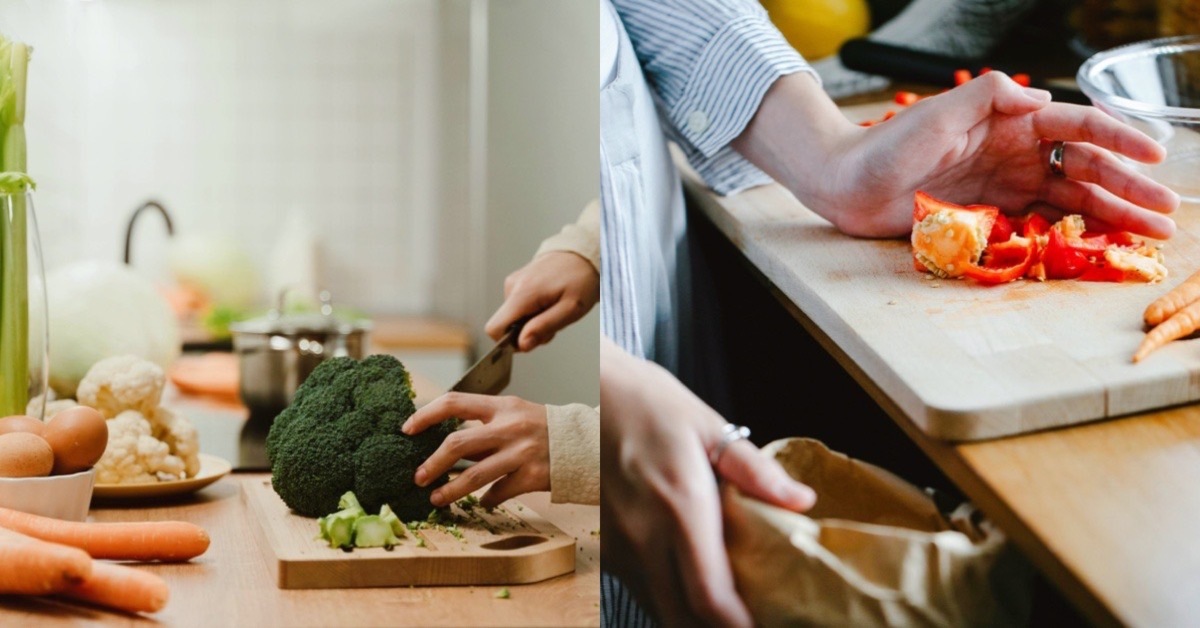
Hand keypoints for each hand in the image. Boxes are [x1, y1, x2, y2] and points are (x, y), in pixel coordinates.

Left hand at [402, 392, 548, 508]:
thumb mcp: (514, 414)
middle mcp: (509, 427)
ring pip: (474, 476)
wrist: (584, 442)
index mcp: (501, 406)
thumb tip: (444, 441)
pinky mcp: (532, 477)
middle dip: (432, 464)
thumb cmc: (543, 428)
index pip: (454, 402)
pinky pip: (498, 494)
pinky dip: (486, 500)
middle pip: (457, 444)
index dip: (426, 415)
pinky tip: (482, 503)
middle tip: (418, 477)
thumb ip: (484, 425)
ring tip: (436, 499)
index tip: (407, 429)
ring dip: (450, 490)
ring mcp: (521, 453)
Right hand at [485, 251, 599, 351]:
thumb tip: (521, 344)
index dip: (509, 342)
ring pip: (514, 317)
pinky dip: (534, 311)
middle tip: (554, 322)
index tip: (533, 339)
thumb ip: (544, 327)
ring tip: (555, 309)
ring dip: (534, 321)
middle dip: (528, 332)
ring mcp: (514, 282)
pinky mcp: (518, 282)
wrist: (584, 254)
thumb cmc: (581, 280)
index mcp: (522, 294)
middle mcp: (512, 286)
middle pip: (507, 325)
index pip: (494, 328)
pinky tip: (550, 302)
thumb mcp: (570, 309)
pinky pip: (518, 307)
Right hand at [600, 338, 815, 627]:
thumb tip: (801, 501)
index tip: (764, 626)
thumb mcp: (707, 425)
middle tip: (749, 619)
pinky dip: (668, 598)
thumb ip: (754, 470)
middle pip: (682, 618)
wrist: (582, 390)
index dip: (739, 626)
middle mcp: (644, 535)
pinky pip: (639, 588)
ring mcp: (618, 544)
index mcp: (680, 505)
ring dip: (691, 617)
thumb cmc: (646, 402)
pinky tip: (690, 585)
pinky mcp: (605, 545)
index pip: (710, 595)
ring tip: (725, 608)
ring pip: (658, 608)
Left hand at [735, 71, 1178, 239]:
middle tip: (1168, 213)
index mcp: (1010, 121)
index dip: (1119, 139)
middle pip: (1085, 168)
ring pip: (1071, 198)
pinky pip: (1041, 222)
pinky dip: (1073, 232)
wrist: (847, 185)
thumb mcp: (937, 113)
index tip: (1154, 156)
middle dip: (1129, 189)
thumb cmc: (886, 144)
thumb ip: (987, 98)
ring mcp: (1005, 184)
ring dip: (1112, 214)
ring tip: (1151, 235)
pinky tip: (1103, 245)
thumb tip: (1039, 97)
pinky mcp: (990, 214)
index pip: (1076, 126)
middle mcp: (1015, 151)